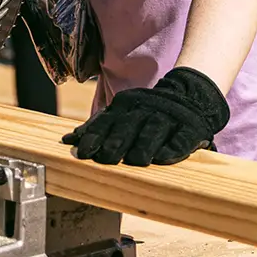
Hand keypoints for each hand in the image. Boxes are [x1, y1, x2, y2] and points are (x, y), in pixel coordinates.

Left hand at [61, 66, 229, 165]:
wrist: (189, 96)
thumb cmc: (146, 112)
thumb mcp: (121, 113)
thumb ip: (97, 127)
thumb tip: (67, 141)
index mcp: (126, 106)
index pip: (105, 121)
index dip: (94, 136)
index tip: (81, 151)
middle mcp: (144, 110)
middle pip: (127, 127)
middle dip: (115, 143)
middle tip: (105, 159)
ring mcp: (167, 118)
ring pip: (153, 131)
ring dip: (143, 146)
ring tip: (135, 161)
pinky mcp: (189, 128)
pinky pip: (180, 139)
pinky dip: (172, 148)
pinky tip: (164, 157)